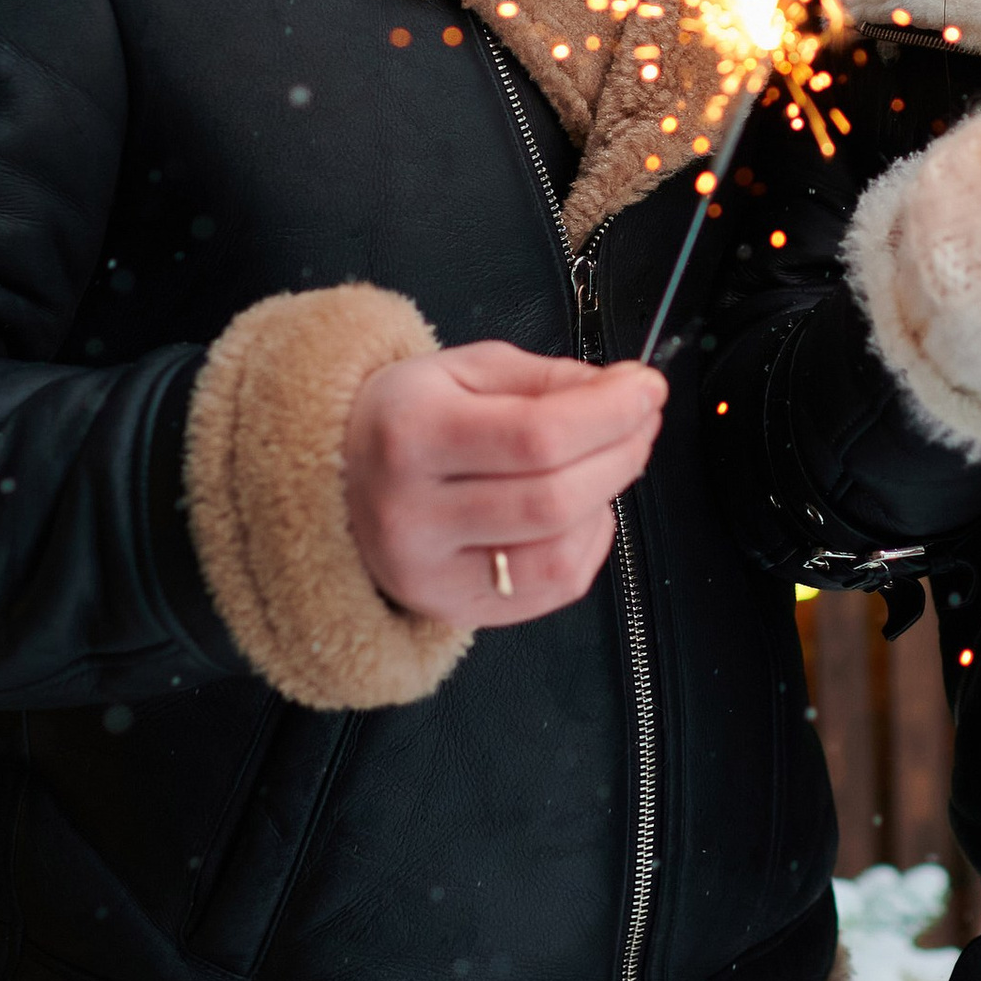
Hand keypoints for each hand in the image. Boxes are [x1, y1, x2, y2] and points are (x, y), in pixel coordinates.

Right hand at [344, 341, 665, 629]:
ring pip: (559, 556)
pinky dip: (589, 544)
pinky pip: (554, 589)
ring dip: (607, 504)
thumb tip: (627, 390)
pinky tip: (581, 510)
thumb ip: (548, 378)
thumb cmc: (408, 418)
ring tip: (606, 464)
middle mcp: (412, 514)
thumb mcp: (464, 370)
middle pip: (554, 500)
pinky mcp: (454, 610)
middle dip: (621, 455)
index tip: (647, 388)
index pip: (535, 435)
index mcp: (410, 435)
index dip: (609, 414)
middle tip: (640, 421)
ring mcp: (431, 574)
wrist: (334, 481)